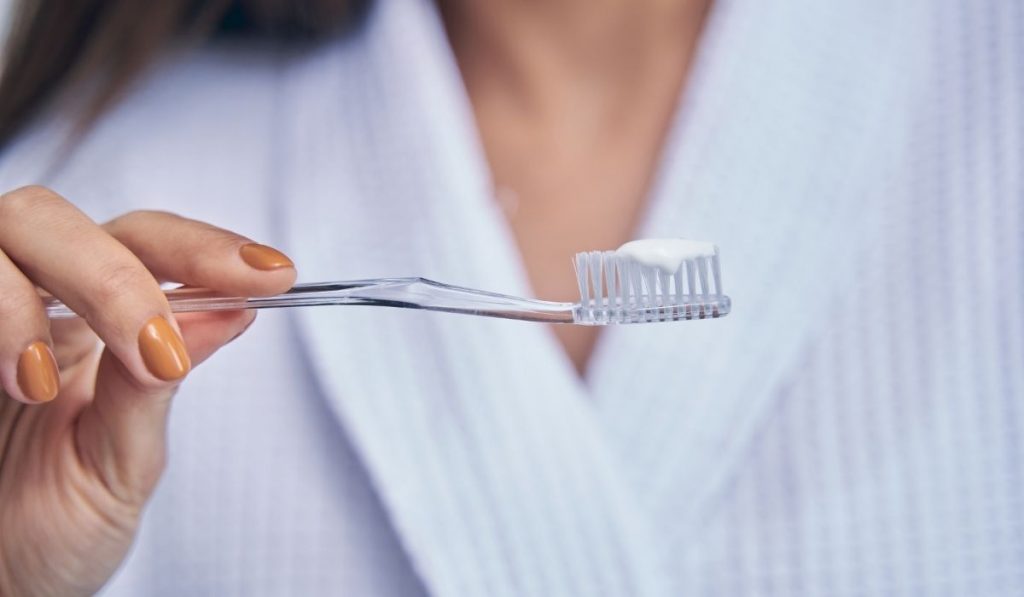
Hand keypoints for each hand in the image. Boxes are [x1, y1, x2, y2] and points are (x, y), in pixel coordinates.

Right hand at [0, 186, 295, 595]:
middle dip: (114, 277)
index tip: (271, 274)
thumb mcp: (119, 466)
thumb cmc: (50, 529)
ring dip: (26, 301)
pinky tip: (18, 382)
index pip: (148, 246)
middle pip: (58, 220)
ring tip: (43, 387)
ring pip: (5, 232)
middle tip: (153, 350)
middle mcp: (34, 304)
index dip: (205, 248)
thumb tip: (231, 312)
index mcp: (95, 324)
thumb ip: (154, 390)